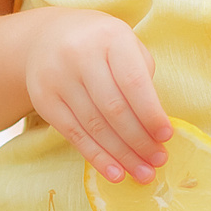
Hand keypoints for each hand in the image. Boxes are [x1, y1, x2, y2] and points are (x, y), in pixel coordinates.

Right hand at [23, 9, 171, 183]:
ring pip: (94, 126)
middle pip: (114, 108)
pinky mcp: (43, 100)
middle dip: (139, 140)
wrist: (48, 37)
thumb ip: (143, 79)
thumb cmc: (101, 46)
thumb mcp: (126, 46)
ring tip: (142, 173)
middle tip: (158, 161)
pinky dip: (96, 157)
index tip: (167, 137)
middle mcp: (80, 55)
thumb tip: (154, 129)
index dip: (151, 113)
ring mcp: (57, 78)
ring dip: (121, 155)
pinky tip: (114, 173)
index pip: (133, 82)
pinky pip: (73, 134)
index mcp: (110, 38)